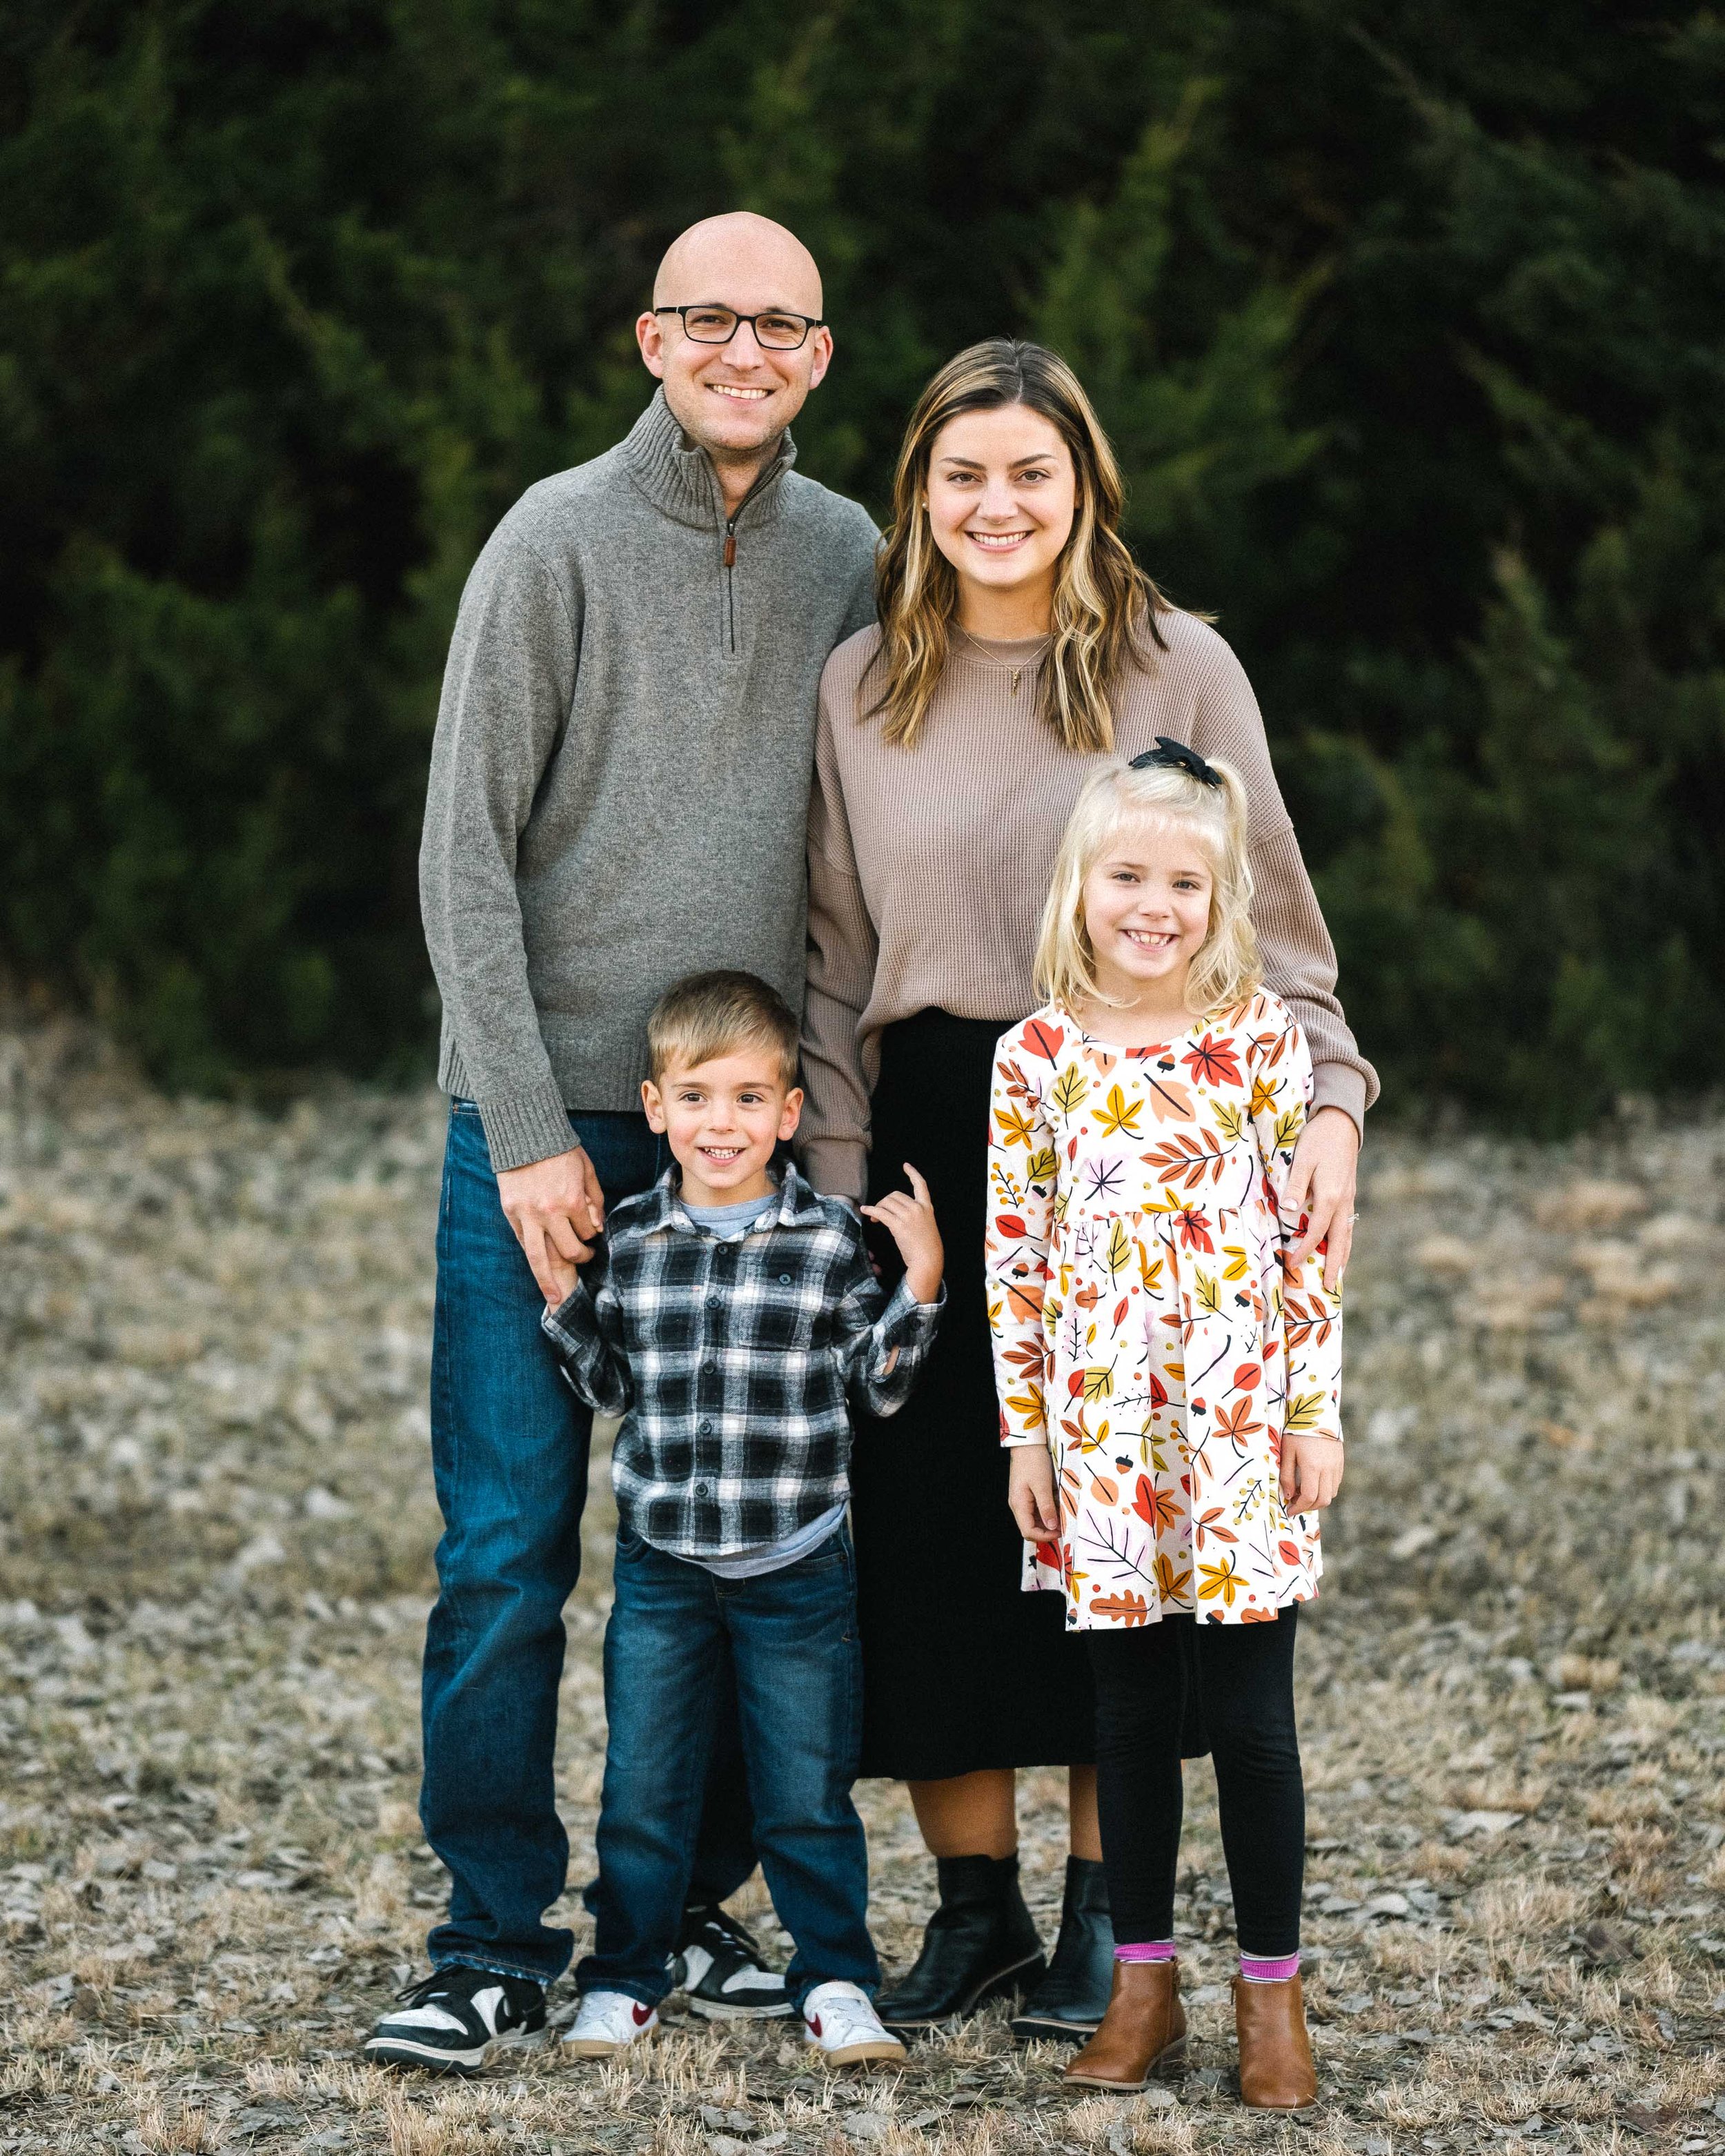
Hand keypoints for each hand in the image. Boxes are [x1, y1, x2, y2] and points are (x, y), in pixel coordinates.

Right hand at [497, 1146, 606, 1305]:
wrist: (526, 1134)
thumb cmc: (561, 1150)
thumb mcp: (587, 1170)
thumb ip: (594, 1199)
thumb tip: (596, 1227)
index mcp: (571, 1200)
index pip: (587, 1232)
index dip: (592, 1234)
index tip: (591, 1232)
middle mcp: (549, 1212)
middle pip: (568, 1250)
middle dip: (580, 1256)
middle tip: (585, 1255)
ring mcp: (527, 1214)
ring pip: (539, 1258)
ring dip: (547, 1281)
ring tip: (554, 1298)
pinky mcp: (511, 1212)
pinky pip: (523, 1242)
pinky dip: (532, 1256)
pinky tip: (538, 1268)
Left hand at [860, 1163, 942, 1303]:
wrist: (928, 1260)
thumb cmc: (926, 1247)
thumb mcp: (925, 1226)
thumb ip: (915, 1216)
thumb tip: (895, 1214)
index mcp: (927, 1208)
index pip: (921, 1185)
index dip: (913, 1174)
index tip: (906, 1166)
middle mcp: (918, 1208)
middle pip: (895, 1195)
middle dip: (884, 1201)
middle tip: (879, 1213)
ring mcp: (909, 1216)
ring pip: (887, 1202)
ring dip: (877, 1208)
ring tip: (874, 1218)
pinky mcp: (899, 1225)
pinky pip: (881, 1212)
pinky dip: (871, 1211)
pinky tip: (865, 1211)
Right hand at [1007, 1446, 1060, 1543]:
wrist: (1028, 1444)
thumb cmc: (1033, 1461)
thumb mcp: (1042, 1485)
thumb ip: (1046, 1507)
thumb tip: (1052, 1527)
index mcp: (1019, 1504)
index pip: (1028, 1532)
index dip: (1044, 1536)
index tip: (1060, 1532)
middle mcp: (1018, 1505)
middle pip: (1030, 1528)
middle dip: (1047, 1530)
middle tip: (1064, 1525)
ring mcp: (1021, 1500)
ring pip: (1034, 1519)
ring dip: (1048, 1520)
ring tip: (1062, 1513)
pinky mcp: (1026, 1494)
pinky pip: (1036, 1509)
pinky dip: (1047, 1510)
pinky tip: (1057, 1503)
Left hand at [1280, 1433, 1343, 1512]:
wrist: (1316, 1411)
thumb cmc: (1296, 1430)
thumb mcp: (1286, 1452)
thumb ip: (1287, 1476)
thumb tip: (1288, 1496)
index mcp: (1313, 1467)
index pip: (1309, 1497)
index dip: (1298, 1508)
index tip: (1289, 1510)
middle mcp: (1328, 1469)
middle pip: (1323, 1500)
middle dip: (1309, 1507)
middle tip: (1295, 1504)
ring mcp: (1336, 1465)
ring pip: (1331, 1493)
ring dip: (1318, 1498)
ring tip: (1302, 1492)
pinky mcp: (1340, 1461)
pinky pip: (1335, 1483)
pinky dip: (1325, 1489)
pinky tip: (1313, 1482)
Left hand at [1283, 1105, 1358, 1291]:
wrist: (1341, 1123)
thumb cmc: (1318, 1140)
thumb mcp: (1302, 1159)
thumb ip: (1295, 1185)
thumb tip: (1288, 1211)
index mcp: (1330, 1196)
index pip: (1317, 1231)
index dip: (1305, 1249)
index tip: (1292, 1263)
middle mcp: (1343, 1201)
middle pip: (1340, 1240)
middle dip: (1334, 1265)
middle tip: (1328, 1287)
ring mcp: (1349, 1198)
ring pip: (1347, 1233)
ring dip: (1343, 1255)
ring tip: (1337, 1275)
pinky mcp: (1349, 1193)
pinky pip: (1348, 1223)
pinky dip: (1345, 1240)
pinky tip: (1341, 1246)